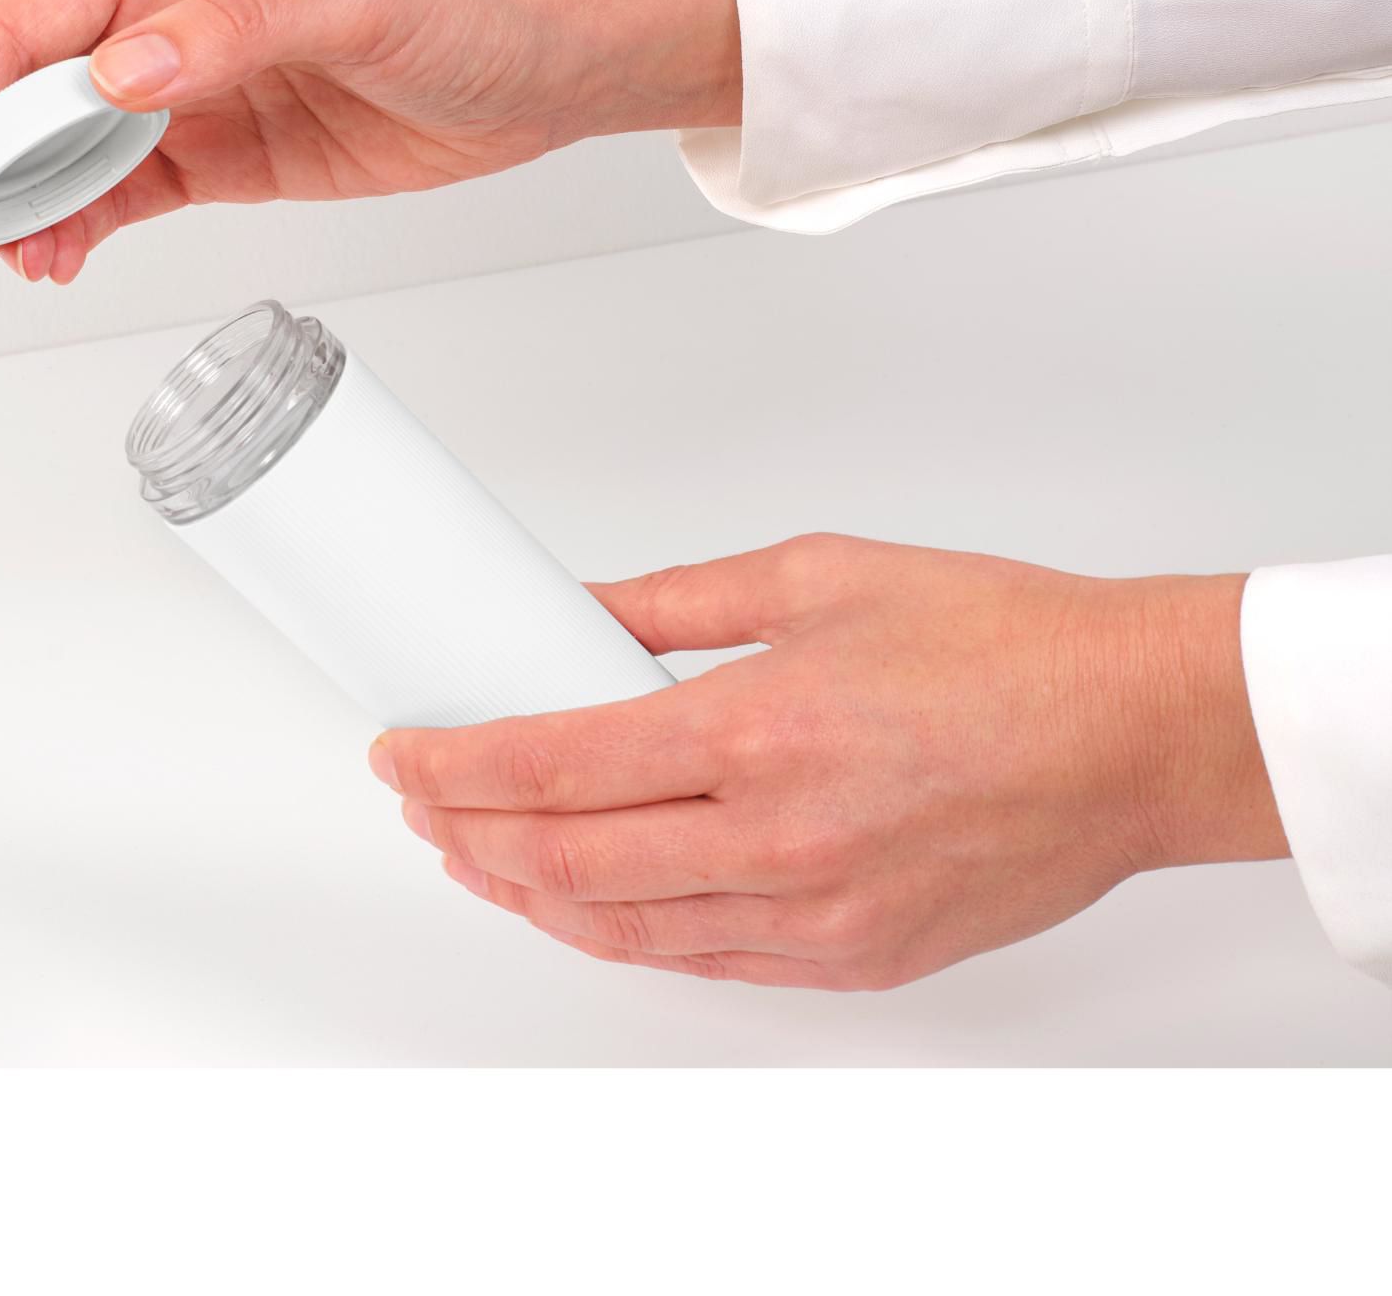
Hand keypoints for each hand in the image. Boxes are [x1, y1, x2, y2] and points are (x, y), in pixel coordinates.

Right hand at [0, 0, 738, 281]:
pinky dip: (86, 224)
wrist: (532, 65)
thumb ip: (225, 33)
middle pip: (29, 89)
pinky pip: (128, 190)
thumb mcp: (344, 1)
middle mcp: (163, 22)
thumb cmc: (453, 2)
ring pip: (71, 150)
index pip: (27, 23)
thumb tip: (118, 74)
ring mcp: (191, 91)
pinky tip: (65, 256)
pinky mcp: (224, 151)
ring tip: (20, 260)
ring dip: (32, 204)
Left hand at [369, 535, 1287, 989]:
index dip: (456, 764)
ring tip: (480, 853)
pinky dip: (627, 933)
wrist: (1130, 731)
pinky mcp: (855, 954)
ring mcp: (819, 912)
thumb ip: (673, 605)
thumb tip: (578, 615)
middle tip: (424, 800)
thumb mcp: (816, 577)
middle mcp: (780, 836)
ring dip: (532, 893)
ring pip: (625, 928)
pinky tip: (590, 903)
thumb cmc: (1002, 645)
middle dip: (468, 831)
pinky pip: (706, 960)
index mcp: (760, 728)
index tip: (407, 751)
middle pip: (566, 859)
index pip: (554, 764)